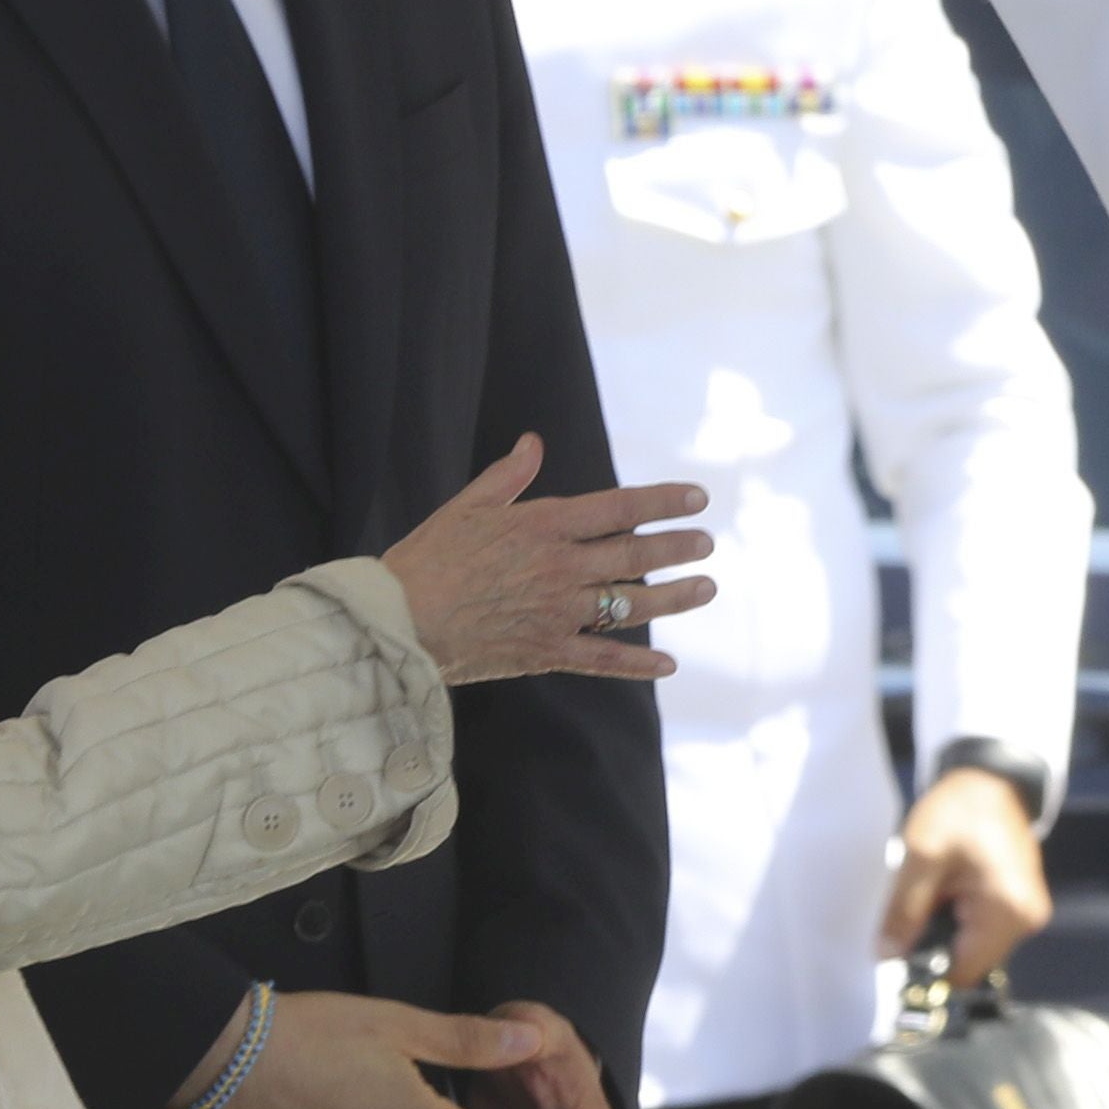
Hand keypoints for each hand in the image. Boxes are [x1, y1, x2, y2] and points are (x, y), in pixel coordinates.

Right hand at [377, 434, 713, 685]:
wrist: (400, 620)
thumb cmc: (428, 558)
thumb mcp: (467, 505)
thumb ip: (508, 476)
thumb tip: (533, 443)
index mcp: (544, 525)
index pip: (620, 508)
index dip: (664, 502)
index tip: (698, 498)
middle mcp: (561, 566)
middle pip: (635, 553)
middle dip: (678, 547)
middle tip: (708, 543)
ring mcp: (558, 611)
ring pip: (630, 603)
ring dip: (674, 597)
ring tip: (706, 588)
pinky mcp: (547, 651)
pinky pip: (602, 659)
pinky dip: (637, 665)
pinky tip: (668, 665)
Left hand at [875, 766, 1052, 991]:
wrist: (991, 778)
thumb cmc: (959, 809)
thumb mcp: (922, 855)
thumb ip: (904, 911)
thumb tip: (886, 956)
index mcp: (1009, 911)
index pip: (962, 972)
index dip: (927, 968)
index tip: (897, 952)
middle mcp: (1026, 921)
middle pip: (970, 962)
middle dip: (934, 946)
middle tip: (906, 917)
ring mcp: (1027, 914)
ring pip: (974, 948)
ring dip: (945, 932)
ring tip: (925, 900)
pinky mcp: (1019, 904)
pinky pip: (981, 931)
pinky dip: (957, 921)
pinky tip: (942, 896)